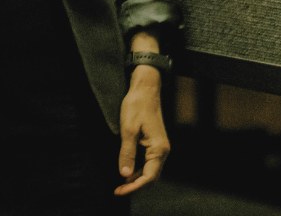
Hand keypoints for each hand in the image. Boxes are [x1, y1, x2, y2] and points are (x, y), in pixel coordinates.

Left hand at [114, 68, 169, 196]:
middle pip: (151, 177)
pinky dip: (138, 170)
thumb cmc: (138, 105)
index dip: (134, 188)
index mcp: (159, 147)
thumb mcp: (128, 129)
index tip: (119, 191)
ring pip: (150, 171)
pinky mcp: (154, 143)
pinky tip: (126, 171)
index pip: (149, 177)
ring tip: (120, 184)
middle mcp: (162, 149)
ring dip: (136, 179)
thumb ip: (127, 153)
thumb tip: (124, 175)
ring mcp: (159, 146)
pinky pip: (148, 163)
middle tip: (117, 190)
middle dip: (135, 186)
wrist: (146, 88)